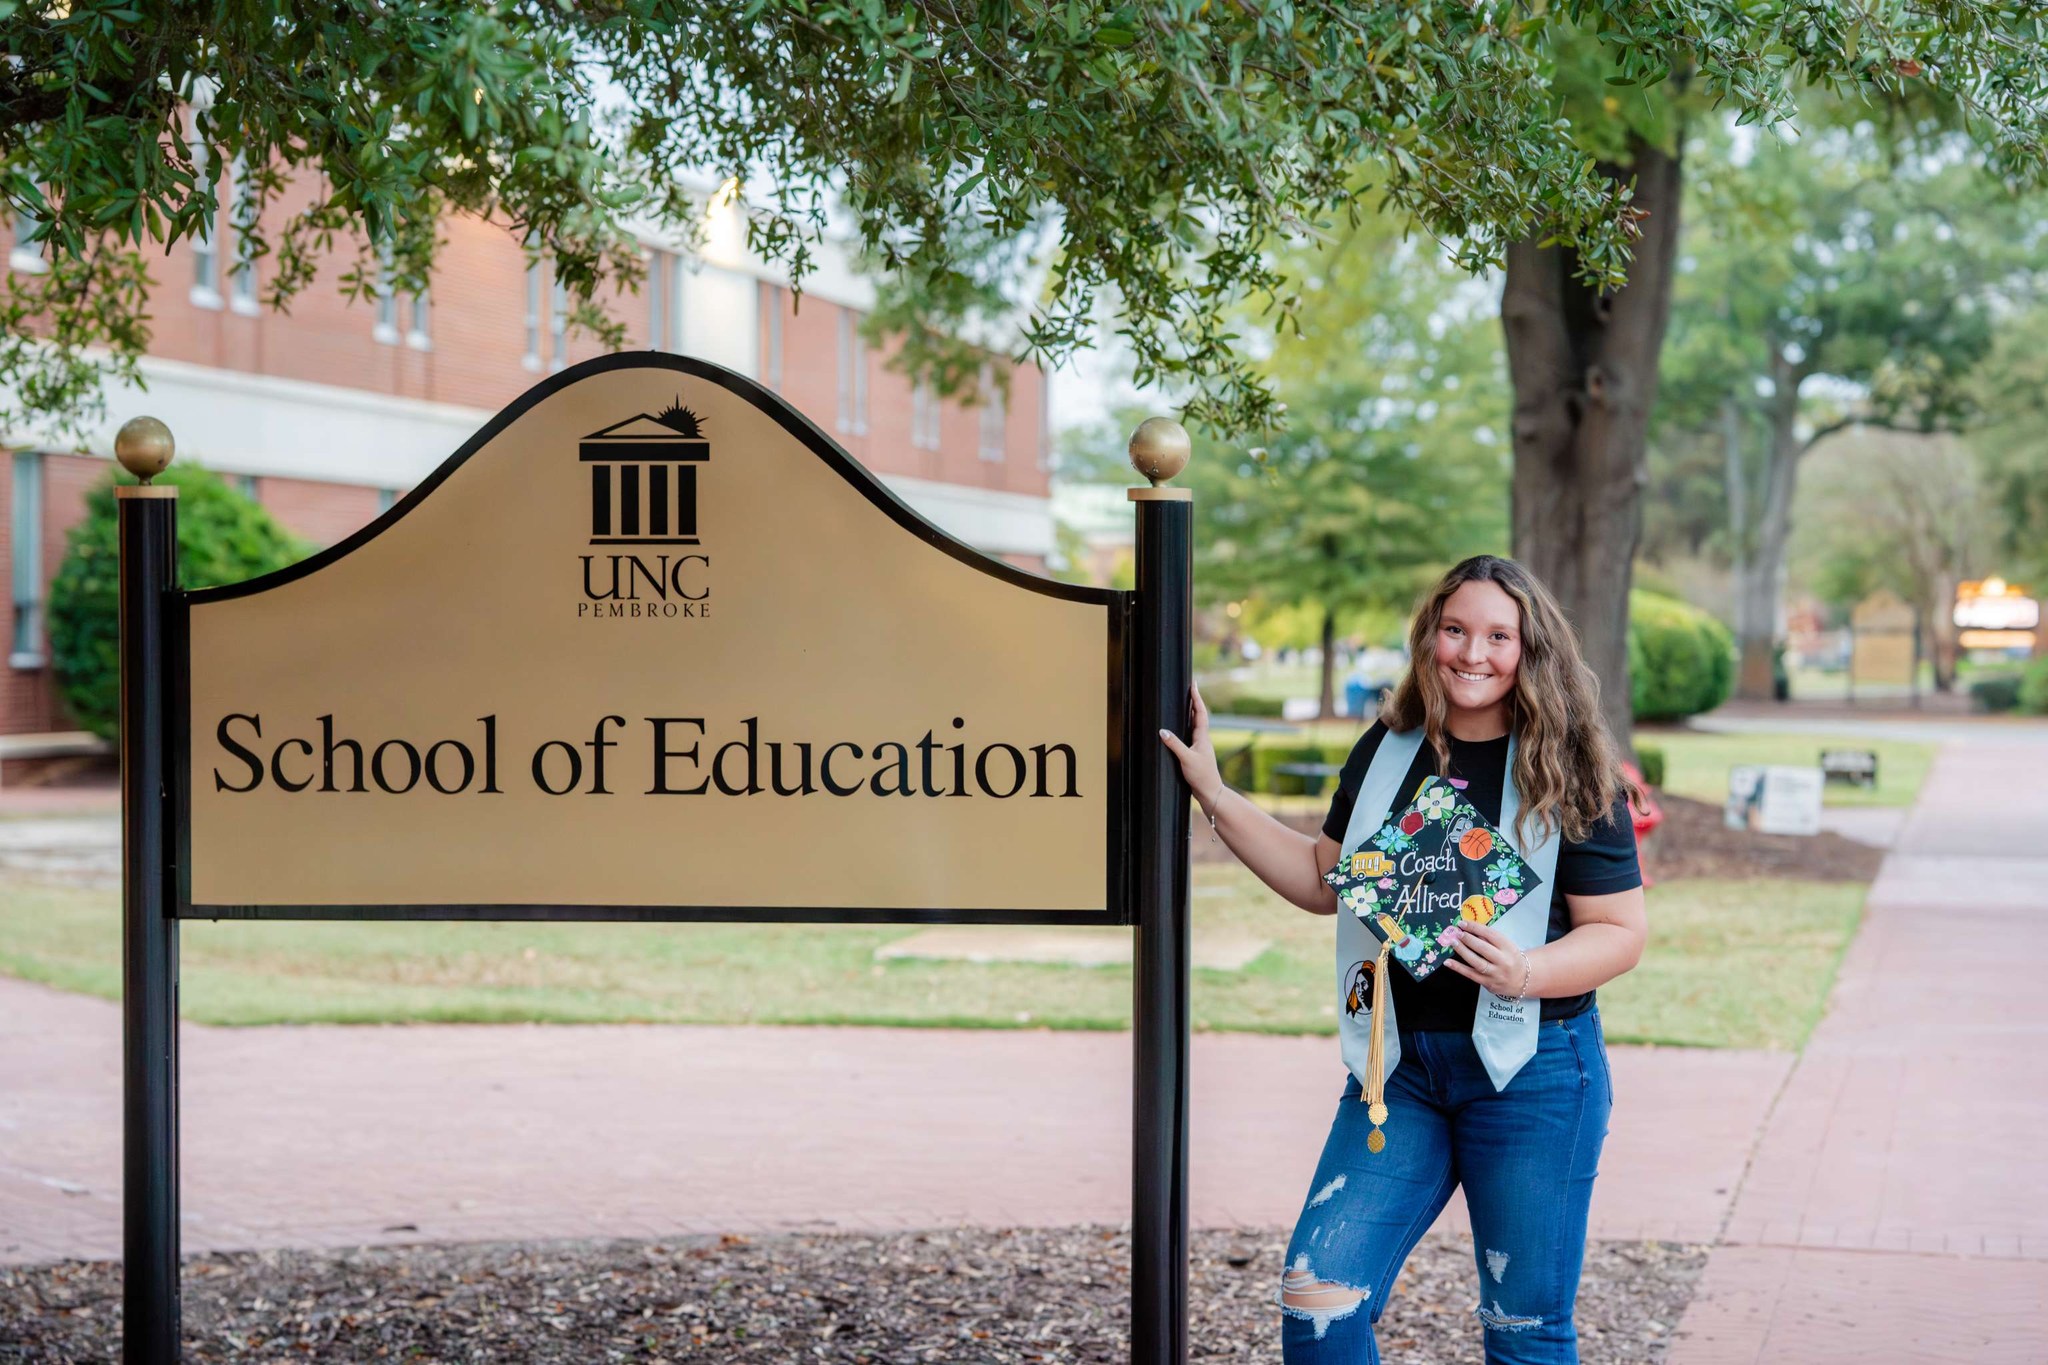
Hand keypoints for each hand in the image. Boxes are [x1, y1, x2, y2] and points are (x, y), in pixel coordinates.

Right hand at [1158, 682, 1222, 811]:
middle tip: (1189, 687)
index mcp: (1202, 737)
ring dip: (1191, 712)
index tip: (1193, 684)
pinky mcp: (1196, 753)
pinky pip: (1191, 733)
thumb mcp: (1186, 759)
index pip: (1200, 712)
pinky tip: (1182, 727)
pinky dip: (1188, 725)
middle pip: (1199, 715)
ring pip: (1196, 724)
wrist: (1210, 792)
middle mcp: (1202, 739)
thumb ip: (1175, 745)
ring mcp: (1200, 746)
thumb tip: (1162, 731)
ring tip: (1186, 701)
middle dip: (1194, 701)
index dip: (1196, 697)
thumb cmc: (1201, 776)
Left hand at [1441, 921, 1530, 999]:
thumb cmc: (1511, 958)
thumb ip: (1489, 938)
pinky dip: (1458, 968)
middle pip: (1483, 948)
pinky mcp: (1488, 983)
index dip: (1475, 927)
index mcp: (1509, 948)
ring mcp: (1495, 973)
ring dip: (1462, 951)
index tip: (1463, 923)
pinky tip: (1448, 962)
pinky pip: (1471, 975)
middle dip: (1468, 939)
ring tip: (1453, 942)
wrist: (1523, 979)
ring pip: (1476, 962)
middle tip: (1457, 933)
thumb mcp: (1506, 945)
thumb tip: (1469, 928)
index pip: (1490, 935)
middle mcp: (1503, 961)